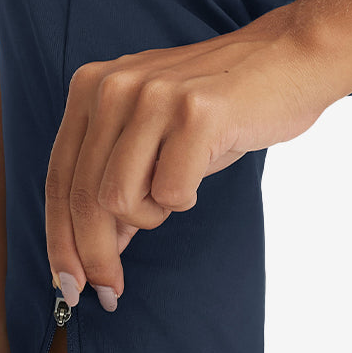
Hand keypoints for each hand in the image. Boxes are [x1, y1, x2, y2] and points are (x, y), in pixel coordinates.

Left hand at [45, 3, 340, 310]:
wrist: (292, 59)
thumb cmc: (221, 112)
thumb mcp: (152, 140)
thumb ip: (114, 184)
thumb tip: (90, 254)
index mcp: (91, 89)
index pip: (59, 180)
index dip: (59, 242)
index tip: (70, 287)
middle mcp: (113, 87)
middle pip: (83, 199)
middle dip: (95, 257)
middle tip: (110, 293)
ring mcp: (153, 96)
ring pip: (118, 200)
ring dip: (149, 216)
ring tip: (176, 191)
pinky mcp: (195, 113)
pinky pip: (171, 193)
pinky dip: (185, 199)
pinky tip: (202, 169)